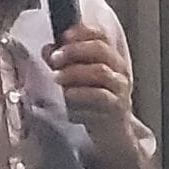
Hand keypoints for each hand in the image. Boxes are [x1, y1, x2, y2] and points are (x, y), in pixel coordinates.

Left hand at [45, 24, 134, 155]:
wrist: (112, 136)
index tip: (63, 36)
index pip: (100, 35)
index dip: (82, 32)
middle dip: (74, 50)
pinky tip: (68, 95)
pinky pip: (101, 97)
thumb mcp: (77, 80)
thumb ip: (63, 62)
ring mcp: (120, 88)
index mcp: (110, 57)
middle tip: (54, 58)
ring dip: (75, 72)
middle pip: (100, 49)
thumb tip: (48, 49)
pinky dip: (82, 94)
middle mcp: (119, 69)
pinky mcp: (117, 108)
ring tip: (57, 77)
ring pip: (101, 71)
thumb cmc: (93, 103)